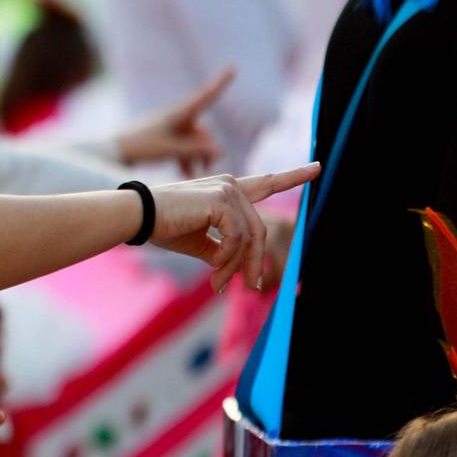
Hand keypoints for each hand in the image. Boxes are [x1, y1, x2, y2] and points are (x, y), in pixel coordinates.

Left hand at [114, 67, 229, 171]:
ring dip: (197, 157)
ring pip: (195, 142)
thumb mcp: (171, 149)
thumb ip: (196, 150)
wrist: (116, 152)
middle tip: (206, 167)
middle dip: (207, 149)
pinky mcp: (166, 138)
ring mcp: (172, 128)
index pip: (204, 96)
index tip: (232, 67)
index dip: (220, 83)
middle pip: (203, 131)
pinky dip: (186, 158)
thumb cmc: (141, 146)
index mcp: (179, 113)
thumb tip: (219, 149)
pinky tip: (185, 173)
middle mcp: (177, 117)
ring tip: (196, 173)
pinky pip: (184, 147)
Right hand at [147, 165, 319, 292]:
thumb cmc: (164, 226)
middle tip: (250, 288)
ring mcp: (227, 190)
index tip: (318, 168)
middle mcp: (231, 185)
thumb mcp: (200, 241)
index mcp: (227, 190)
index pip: (267, 183)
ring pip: (249, 238)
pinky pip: (237, 238)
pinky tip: (212, 266)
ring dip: (235, 266)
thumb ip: (224, 249)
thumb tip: (241, 271)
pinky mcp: (221, 200)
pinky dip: (226, 258)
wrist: (138, 217)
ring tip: (218, 282)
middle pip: (259, 231)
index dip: (294, 176)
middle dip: (256, 263)